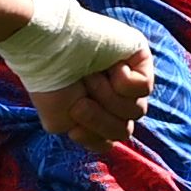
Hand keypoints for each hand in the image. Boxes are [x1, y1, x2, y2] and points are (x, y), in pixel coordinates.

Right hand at [30, 45, 151, 152]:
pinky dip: (122, 82)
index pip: (109, 138)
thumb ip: (90, 136)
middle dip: (98, 118)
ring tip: (89, 77)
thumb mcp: (61, 122)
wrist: (46, 49)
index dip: (92, 134)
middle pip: (124, 129)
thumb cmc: (49, 83)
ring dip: (107, 97)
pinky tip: (109, 66)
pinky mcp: (139, 56)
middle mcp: (114, 94)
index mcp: (96, 109)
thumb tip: (114, 140)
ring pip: (136, 110)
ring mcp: (129, 76)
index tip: (72, 122)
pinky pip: (144, 87)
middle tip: (79, 100)